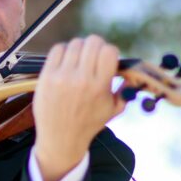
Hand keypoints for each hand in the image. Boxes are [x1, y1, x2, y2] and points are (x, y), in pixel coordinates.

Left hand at [33, 35, 125, 180]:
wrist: (61, 139)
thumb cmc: (89, 124)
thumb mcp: (113, 110)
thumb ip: (126, 91)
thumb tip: (134, 74)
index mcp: (99, 86)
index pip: (109, 51)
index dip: (110, 52)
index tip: (106, 60)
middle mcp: (81, 79)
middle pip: (92, 42)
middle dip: (96, 47)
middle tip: (92, 57)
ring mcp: (62, 76)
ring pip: (75, 43)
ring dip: (80, 49)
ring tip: (79, 61)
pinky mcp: (47, 76)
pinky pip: (57, 49)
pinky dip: (64, 51)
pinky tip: (66, 62)